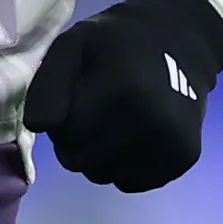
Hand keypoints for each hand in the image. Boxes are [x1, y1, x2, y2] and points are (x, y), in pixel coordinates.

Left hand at [22, 0, 222, 190]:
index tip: (77, 97)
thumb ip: (49, 83)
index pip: (64, 136)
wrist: (183, 41)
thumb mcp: (74, 45)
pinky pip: (129, 182)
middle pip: (80, 161)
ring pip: (102, 176)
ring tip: (114, 120)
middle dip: (76, 140)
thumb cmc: (119, 43)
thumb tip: (38, 125)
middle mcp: (154, 126)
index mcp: (125, 93)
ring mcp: (172, 146)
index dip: (62, 119)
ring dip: (98, 155)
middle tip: (94, 110)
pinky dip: (124, 165)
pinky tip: (135, 134)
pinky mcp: (183, 160)